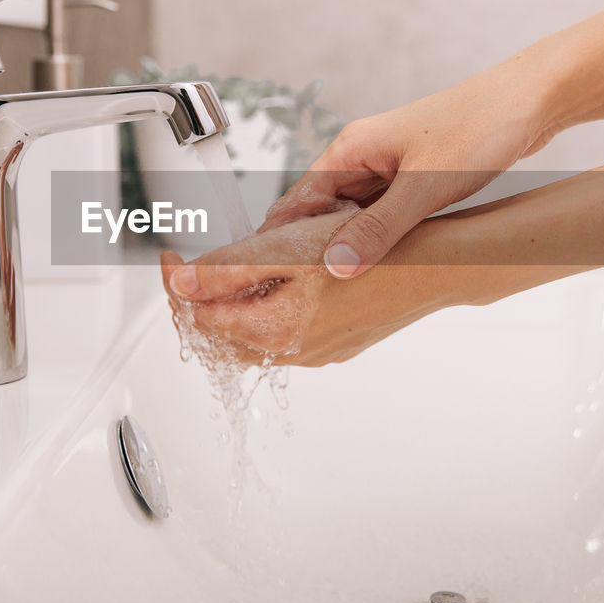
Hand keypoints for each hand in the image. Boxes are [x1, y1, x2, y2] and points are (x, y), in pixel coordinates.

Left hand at [160, 208, 445, 366]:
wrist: (434, 268)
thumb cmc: (370, 255)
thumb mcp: (287, 250)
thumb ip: (228, 269)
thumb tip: (181, 284)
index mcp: (271, 331)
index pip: (198, 315)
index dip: (174, 283)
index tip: (169, 257)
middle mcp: (291, 352)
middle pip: (220, 334)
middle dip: (197, 300)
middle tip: (190, 264)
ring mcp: (315, 352)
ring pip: (253, 335)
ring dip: (233, 305)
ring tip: (233, 266)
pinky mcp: (335, 345)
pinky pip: (285, 334)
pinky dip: (267, 310)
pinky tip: (278, 281)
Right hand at [183, 60, 557, 305]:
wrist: (530, 101)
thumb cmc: (479, 126)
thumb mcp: (424, 187)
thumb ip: (378, 230)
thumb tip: (336, 267)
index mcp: (350, 149)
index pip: (295, 202)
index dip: (275, 241)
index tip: (262, 276)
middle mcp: (361, 157)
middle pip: (317, 214)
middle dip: (307, 252)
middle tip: (296, 294)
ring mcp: (387, 169)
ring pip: (350, 219)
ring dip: (344, 249)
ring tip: (332, 291)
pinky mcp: (411, 180)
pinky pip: (379, 218)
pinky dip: (374, 242)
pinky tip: (376, 268)